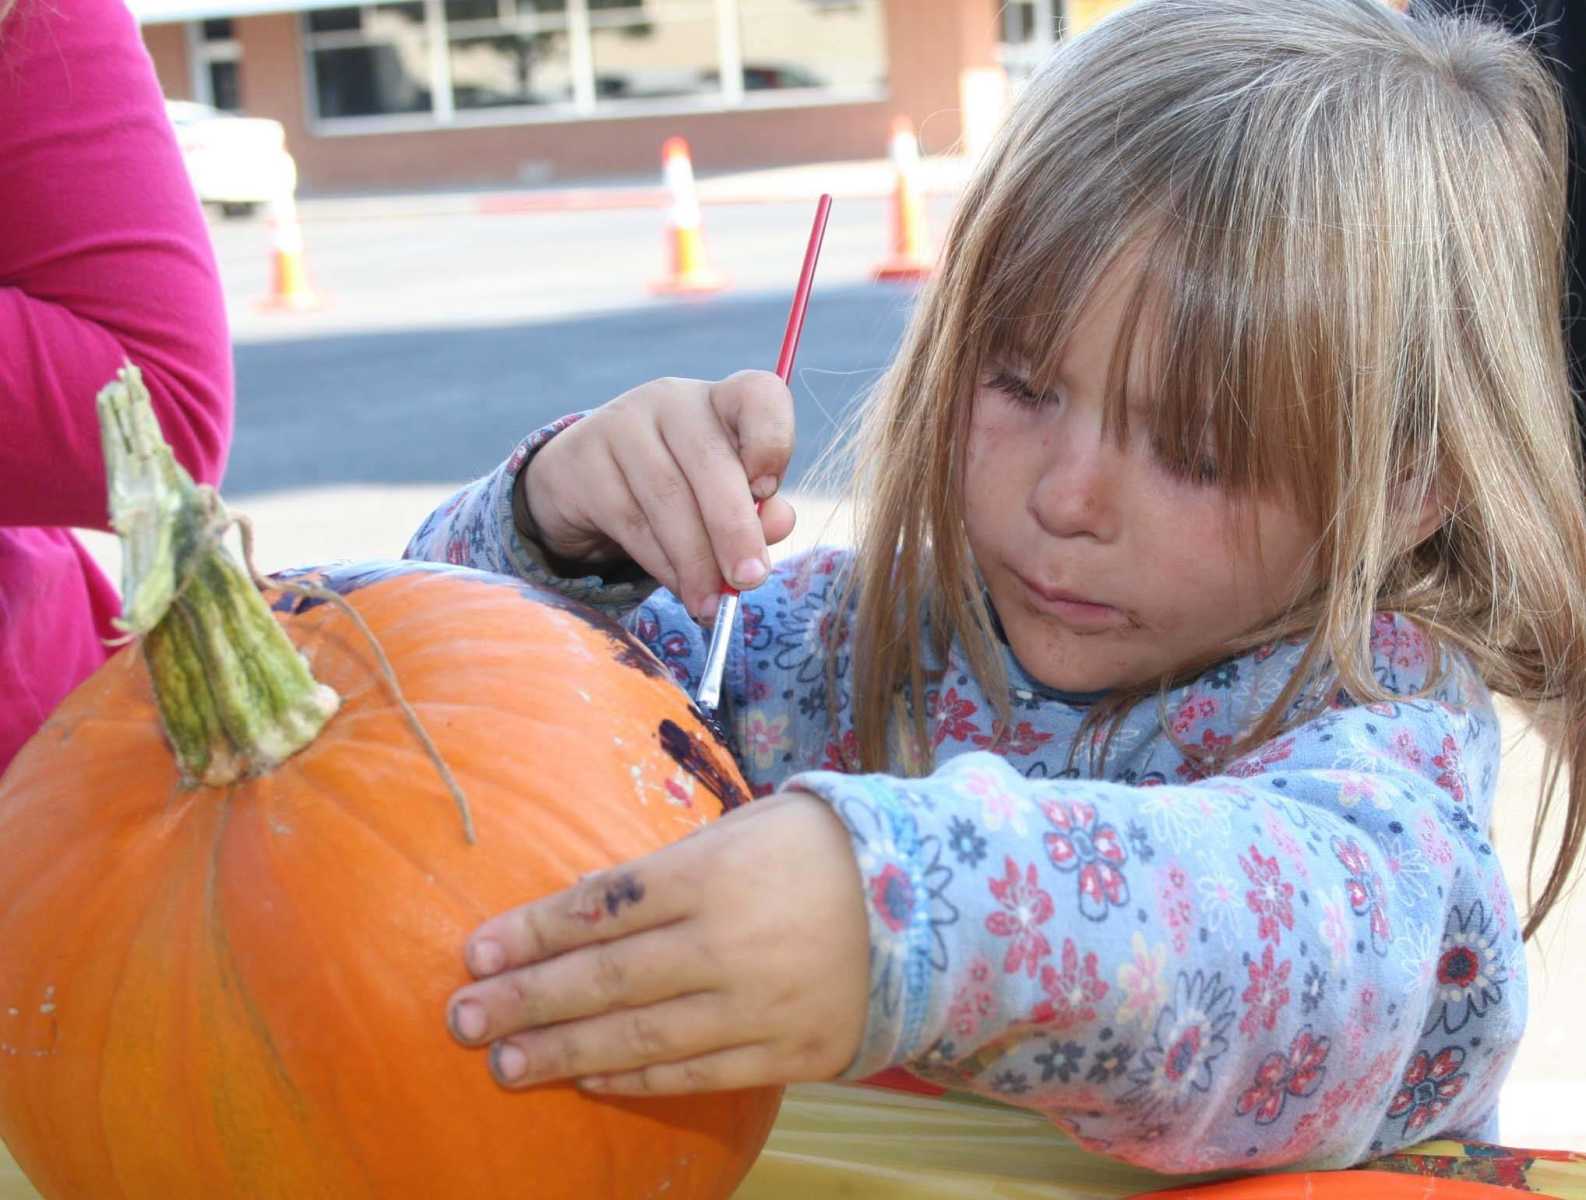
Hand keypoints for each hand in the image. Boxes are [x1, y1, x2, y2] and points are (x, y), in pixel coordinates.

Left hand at [445, 791, 869, 1094]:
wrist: (932, 900)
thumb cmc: (819, 849)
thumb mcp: (744, 829)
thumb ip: (666, 869)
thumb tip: (586, 901)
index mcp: (712, 872)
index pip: (601, 905)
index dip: (533, 931)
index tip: (476, 949)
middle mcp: (725, 941)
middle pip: (606, 976)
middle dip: (526, 998)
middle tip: (460, 1018)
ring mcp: (757, 1002)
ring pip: (641, 1035)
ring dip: (564, 1051)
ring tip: (504, 1063)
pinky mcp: (788, 1050)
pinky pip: (696, 1072)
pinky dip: (636, 1077)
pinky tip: (587, 1078)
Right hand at [523, 372, 798, 618]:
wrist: (586, 482)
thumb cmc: (679, 489)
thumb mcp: (725, 497)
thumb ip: (759, 511)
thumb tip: (778, 524)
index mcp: (723, 401)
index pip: (759, 395)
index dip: (772, 441)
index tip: (768, 491)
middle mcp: (674, 401)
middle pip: (710, 462)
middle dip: (734, 530)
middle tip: (750, 580)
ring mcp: (623, 425)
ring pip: (668, 498)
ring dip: (696, 561)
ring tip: (714, 604)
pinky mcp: (584, 460)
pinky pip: (630, 520)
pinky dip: (661, 564)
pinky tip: (681, 589)